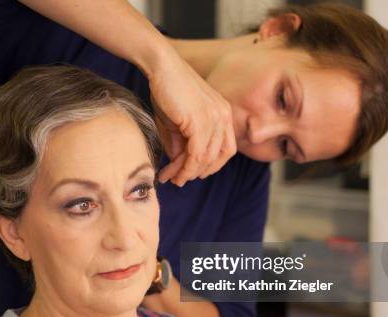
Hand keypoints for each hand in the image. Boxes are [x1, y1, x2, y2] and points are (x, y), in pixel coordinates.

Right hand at [148, 54, 235, 185]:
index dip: (210, 165)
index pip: (225, 149)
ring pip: (205, 159)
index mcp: (223, 114)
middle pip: (218, 157)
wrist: (161, 66)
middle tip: (177, 180)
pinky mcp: (201, 122)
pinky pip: (196, 154)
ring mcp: (215, 119)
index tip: (191, 173)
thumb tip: (179, 164)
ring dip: (186, 172)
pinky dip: (184, 168)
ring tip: (170, 178)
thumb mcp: (176, 121)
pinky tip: (172, 172)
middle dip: (196, 172)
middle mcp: (223, 117)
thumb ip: (180, 143)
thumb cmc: (167, 89)